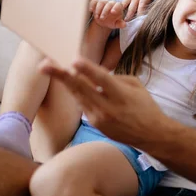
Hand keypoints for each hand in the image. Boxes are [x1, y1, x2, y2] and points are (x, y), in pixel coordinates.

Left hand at [39, 57, 166, 145]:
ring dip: (64, 82)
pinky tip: (71, 82)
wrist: (150, 134)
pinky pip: (83, 104)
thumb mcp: (136, 86)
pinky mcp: (95, 124)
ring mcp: (99, 118)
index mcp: (122, 96)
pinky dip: (77, 92)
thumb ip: (116, 78)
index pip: (102, 80)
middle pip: (81, 89)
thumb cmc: (146, 106)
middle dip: (62, 75)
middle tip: (45, 65)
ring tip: (49, 69)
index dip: (88, 70)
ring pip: (78, 96)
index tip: (74, 60)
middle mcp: (108, 108)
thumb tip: (96, 73)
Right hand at [90, 0, 126, 28]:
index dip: (116, 7)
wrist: (104, 22)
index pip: (118, 5)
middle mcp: (111, 3)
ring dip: (98, 10)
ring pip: (100, 3)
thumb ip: (120, 24)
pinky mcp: (96, 3)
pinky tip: (91, 10)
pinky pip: (93, 2)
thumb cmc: (112, 22)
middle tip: (102, 18)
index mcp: (118, 7)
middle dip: (105, 11)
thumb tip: (124, 25)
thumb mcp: (116, 24)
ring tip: (97, 17)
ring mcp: (103, 2)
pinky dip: (91, 5)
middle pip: (109, 4)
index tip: (112, 12)